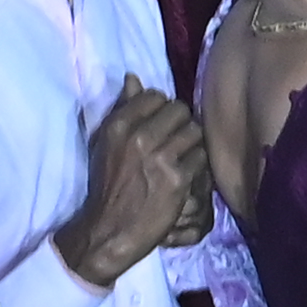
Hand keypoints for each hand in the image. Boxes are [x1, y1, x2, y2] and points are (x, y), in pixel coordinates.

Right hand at [59, 86, 214, 283]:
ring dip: (191, 145)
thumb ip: (122, 109)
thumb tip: (133, 77)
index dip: (162, 109)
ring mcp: (159, 158)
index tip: (159, 125)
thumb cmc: (107, 185)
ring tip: (181, 158)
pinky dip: (196, 166)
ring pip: (194, 132)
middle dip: (180, 124)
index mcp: (117, 126)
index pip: (155, 95)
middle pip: (180, 110)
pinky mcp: (177, 178)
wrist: (108, 230)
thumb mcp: (105, 143)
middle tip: (174, 142)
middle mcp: (138, 137)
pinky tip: (185, 176)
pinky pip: (201, 157)